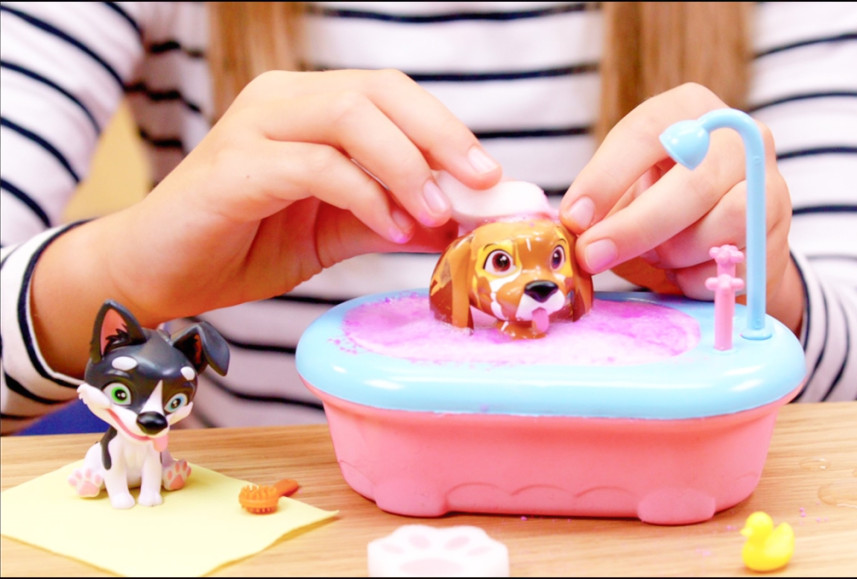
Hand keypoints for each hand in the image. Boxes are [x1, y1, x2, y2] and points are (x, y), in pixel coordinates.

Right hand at [32, 69, 501, 374]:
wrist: (159, 274)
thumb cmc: (243, 243)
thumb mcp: (337, 231)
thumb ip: (393, 218)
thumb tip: (461, 222)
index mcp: (308, 106)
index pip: (392, 95)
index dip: (446, 128)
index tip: (489, 176)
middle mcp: (282, 101)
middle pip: (378, 92)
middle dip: (440, 136)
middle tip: (480, 183)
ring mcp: (254, 126)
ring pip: (349, 117)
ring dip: (406, 166)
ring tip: (434, 213)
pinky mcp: (234, 166)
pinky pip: (314, 165)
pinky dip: (363, 194)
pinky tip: (388, 227)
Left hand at [559, 83, 803, 333]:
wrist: (723, 248)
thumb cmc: (660, 213)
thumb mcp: (626, 198)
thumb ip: (602, 208)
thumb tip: (575, 232)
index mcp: (689, 110)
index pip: (647, 132)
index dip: (606, 177)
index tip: (575, 217)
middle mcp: (739, 135)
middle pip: (693, 181)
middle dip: (635, 227)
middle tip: (592, 255)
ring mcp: (769, 181)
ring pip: (722, 224)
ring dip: (677, 254)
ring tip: (663, 257)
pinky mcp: (778, 233)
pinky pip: (735, 263)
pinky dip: (699, 277)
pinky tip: (689, 271)